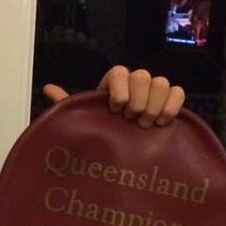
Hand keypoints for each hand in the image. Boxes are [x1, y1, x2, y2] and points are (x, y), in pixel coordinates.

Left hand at [43, 65, 185, 127]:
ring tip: (145, 125)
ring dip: (153, 105)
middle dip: (137, 100)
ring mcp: (155, 91)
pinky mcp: (172, 102)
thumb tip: (48, 88)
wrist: (124, 154)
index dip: (119, 89)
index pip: (119, 71)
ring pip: (161, 83)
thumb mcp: (84, 121)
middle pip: (142, 76)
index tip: (115, 110)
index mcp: (114, 84)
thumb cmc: (102, 134)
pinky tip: (162, 123)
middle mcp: (136, 84)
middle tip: (130, 120)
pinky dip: (172, 106)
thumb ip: (68, 104)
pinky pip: (178, 93)